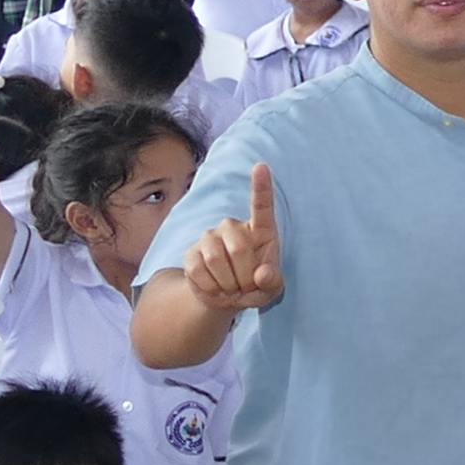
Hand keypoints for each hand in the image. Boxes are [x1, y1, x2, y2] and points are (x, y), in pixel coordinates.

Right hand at [175, 166, 284, 319]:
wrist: (227, 298)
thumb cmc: (256, 286)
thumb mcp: (272, 288)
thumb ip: (273, 281)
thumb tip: (262, 274)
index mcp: (261, 230)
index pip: (262, 205)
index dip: (261, 186)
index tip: (261, 166)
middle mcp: (233, 227)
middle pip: (238, 248)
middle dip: (244, 277)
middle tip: (246, 287)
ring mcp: (209, 237)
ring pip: (215, 260)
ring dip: (227, 284)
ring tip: (232, 288)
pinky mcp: (191, 252)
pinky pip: (198, 271)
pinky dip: (210, 289)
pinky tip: (216, 289)